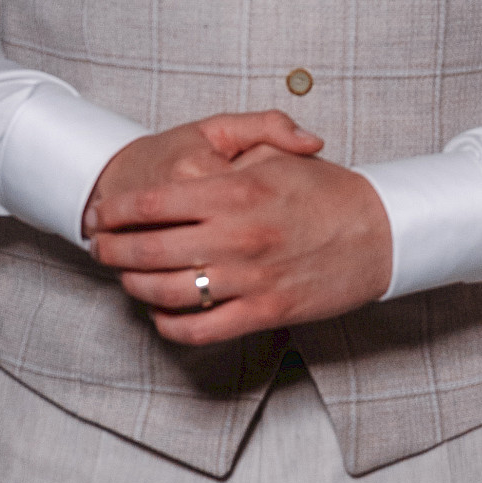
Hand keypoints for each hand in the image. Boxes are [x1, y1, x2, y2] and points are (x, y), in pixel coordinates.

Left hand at [84, 110, 393, 343]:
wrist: (380, 233)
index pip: (152, 204)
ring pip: (167, 292)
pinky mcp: (264, 311)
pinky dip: (170, 323)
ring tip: (126, 277)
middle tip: (101, 248)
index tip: (101, 214)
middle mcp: (237, 236)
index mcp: (236, 191)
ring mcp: (249, 278)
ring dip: (135, 285)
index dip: (116, 211)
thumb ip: (231, 154)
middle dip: (113, 250)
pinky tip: (162, 312)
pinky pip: (200, 328)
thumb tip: (186, 167)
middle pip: (149, 250)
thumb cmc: (328, 193)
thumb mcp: (279, 157)